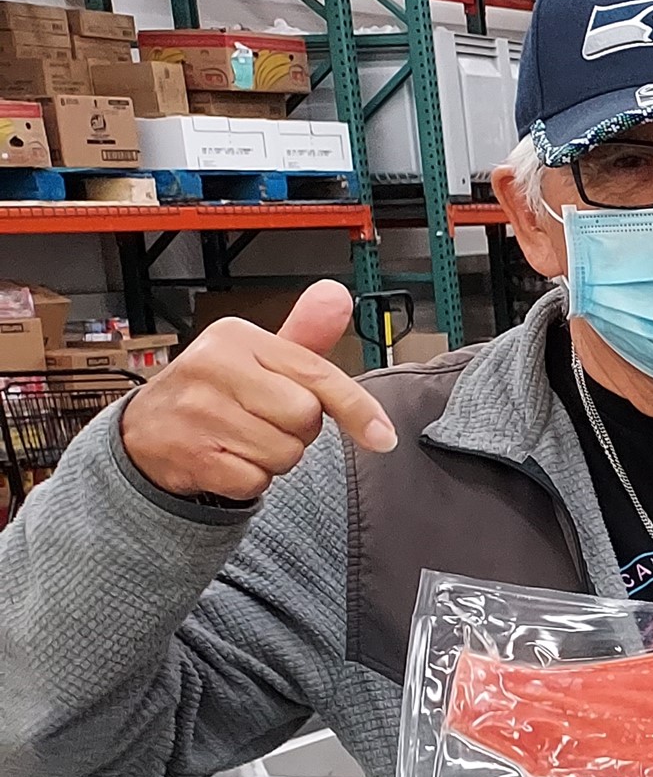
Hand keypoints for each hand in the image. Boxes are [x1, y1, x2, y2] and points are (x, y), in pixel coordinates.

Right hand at [119, 278, 396, 499]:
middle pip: (305, 418)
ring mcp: (198, 413)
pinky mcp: (191, 455)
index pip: (317, 375)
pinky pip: (255, 481)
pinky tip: (224, 458)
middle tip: (263, 419)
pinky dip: (248, 479)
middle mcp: (212, 368)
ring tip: (240, 438)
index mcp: (236, 338)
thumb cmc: (215, 390)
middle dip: (296, 430)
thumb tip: (338, 294)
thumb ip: (305, 335)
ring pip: (284, 454)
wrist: (144, 430)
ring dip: (272, 457)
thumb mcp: (257, 356)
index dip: (357, 409)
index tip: (383, 436)